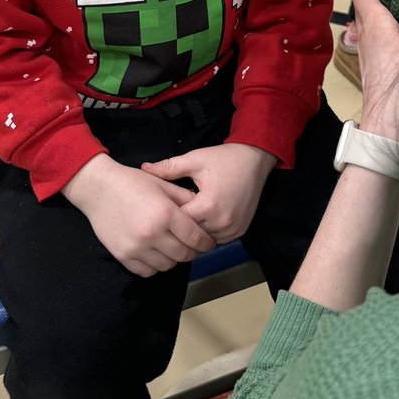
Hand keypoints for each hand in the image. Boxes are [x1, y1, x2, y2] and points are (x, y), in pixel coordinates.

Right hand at [62, 154, 214, 276]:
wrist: (99, 188)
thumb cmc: (132, 182)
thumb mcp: (162, 184)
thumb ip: (185, 198)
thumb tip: (203, 210)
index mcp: (165, 214)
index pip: (195, 237)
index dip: (205, 242)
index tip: (208, 243)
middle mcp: (152, 234)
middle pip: (183, 254)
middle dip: (192, 252)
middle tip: (192, 246)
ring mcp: (136, 248)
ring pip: (167, 266)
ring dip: (174, 259)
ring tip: (173, 248)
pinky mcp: (123, 256)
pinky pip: (147, 272)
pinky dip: (155, 266)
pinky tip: (156, 253)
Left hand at [143, 143, 276, 243]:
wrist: (255, 159)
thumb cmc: (224, 158)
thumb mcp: (195, 159)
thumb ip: (169, 167)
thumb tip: (144, 168)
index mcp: (208, 205)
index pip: (179, 221)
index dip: (168, 215)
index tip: (160, 209)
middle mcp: (222, 221)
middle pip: (191, 233)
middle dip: (181, 225)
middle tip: (171, 216)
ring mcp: (233, 228)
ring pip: (204, 239)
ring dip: (196, 231)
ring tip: (187, 218)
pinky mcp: (241, 231)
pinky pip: (218, 238)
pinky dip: (209, 232)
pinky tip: (203, 220)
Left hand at [341, 0, 398, 146]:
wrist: (390, 122)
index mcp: (374, 21)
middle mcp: (366, 34)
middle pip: (363, 5)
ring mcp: (369, 52)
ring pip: (369, 22)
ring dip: (375, 8)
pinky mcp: (376, 67)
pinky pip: (377, 37)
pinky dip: (383, 26)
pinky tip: (397, 33)